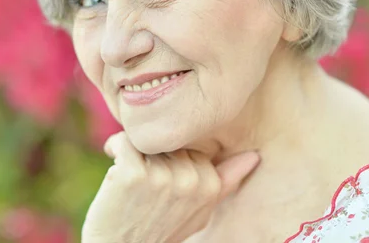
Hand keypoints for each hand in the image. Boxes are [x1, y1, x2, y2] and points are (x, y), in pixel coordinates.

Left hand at [81, 132, 260, 242]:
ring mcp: (162, 177)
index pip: (192, 146)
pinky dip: (115, 148)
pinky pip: (123, 140)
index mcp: (211, 185)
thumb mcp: (199, 211)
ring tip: (132, 181)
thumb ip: (225, 182)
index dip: (174, 158)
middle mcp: (191, 180)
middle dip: (155, 153)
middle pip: (170, 140)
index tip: (164, 178)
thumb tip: (254, 156)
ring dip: (134, 152)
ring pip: (147, 139)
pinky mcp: (133, 174)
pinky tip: (114, 166)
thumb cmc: (159, 229)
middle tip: (146, 183)